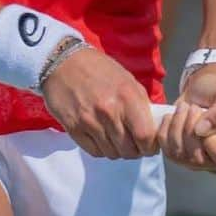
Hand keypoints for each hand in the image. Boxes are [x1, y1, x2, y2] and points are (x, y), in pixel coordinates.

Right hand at [41, 47, 158, 158]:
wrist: (63, 62)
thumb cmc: (98, 69)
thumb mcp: (127, 79)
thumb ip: (140, 103)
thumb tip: (152, 126)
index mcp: (127, 96)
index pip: (145, 136)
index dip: (150, 146)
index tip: (150, 145)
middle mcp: (109, 111)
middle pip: (129, 150)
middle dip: (135, 150)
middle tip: (133, 144)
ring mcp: (90, 121)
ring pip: (112, 153)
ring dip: (118, 150)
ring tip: (117, 139)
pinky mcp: (74, 129)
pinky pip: (95, 151)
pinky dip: (102, 149)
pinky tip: (102, 138)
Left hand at [157, 64, 215, 173]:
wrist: (200, 90)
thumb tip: (202, 131)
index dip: (212, 143)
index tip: (203, 118)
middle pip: (199, 160)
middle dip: (189, 129)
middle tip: (192, 108)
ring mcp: (199, 162)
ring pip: (181, 155)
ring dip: (177, 127)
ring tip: (184, 108)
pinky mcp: (181, 157)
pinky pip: (168, 151)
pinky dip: (165, 131)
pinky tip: (172, 117)